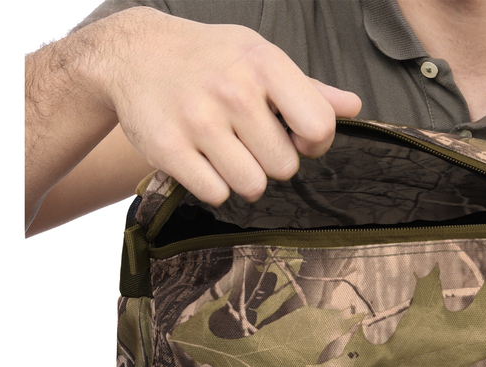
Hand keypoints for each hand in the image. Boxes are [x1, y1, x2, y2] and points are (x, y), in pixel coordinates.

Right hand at [26, 8, 361, 228]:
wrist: (132, 54)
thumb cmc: (208, 60)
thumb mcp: (258, 58)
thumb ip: (307, 89)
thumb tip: (353, 107)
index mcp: (264, 64)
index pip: (319, 127)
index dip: (312, 143)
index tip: (294, 137)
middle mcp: (232, 90)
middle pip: (285, 168)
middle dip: (271, 163)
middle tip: (248, 142)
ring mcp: (199, 120)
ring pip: (252, 187)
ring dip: (243, 178)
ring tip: (226, 152)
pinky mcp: (170, 149)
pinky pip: (216, 194)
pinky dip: (212, 185)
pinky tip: (201, 160)